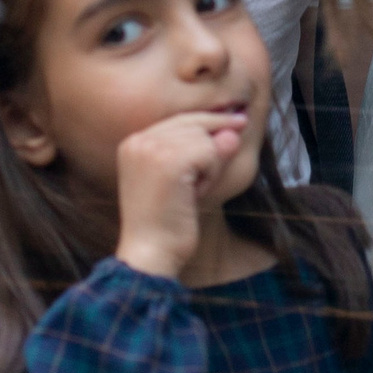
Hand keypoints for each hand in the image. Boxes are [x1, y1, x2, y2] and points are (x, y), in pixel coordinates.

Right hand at [112, 108, 248, 279]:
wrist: (151, 254)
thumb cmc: (167, 223)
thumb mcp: (184, 180)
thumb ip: (203, 151)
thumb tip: (234, 131)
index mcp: (133, 143)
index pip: (181, 119)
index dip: (212, 121)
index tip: (239, 122)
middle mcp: (138, 139)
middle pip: (194, 122)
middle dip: (212, 149)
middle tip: (205, 180)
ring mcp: (152, 148)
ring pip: (205, 138)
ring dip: (210, 167)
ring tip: (190, 193)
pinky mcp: (169, 160)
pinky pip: (210, 153)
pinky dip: (211, 175)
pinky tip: (194, 195)